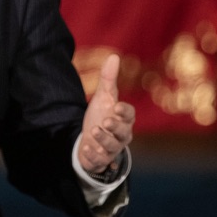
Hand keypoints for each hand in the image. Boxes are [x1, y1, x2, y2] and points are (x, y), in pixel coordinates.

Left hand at [77, 54, 133, 174]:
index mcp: (124, 119)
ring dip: (103, 140)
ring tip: (94, 131)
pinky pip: (100, 160)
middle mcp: (121, 135)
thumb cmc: (101, 115)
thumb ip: (108, 79)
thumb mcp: (103, 97)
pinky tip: (86, 147)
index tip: (116, 106)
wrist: (91, 139)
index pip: (130, 115)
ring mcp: (112, 149)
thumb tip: (113, 56)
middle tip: (106, 121)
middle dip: (115, 127)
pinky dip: (94, 154)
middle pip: (124, 132)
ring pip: (112, 147)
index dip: (125, 111)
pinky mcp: (101, 159)